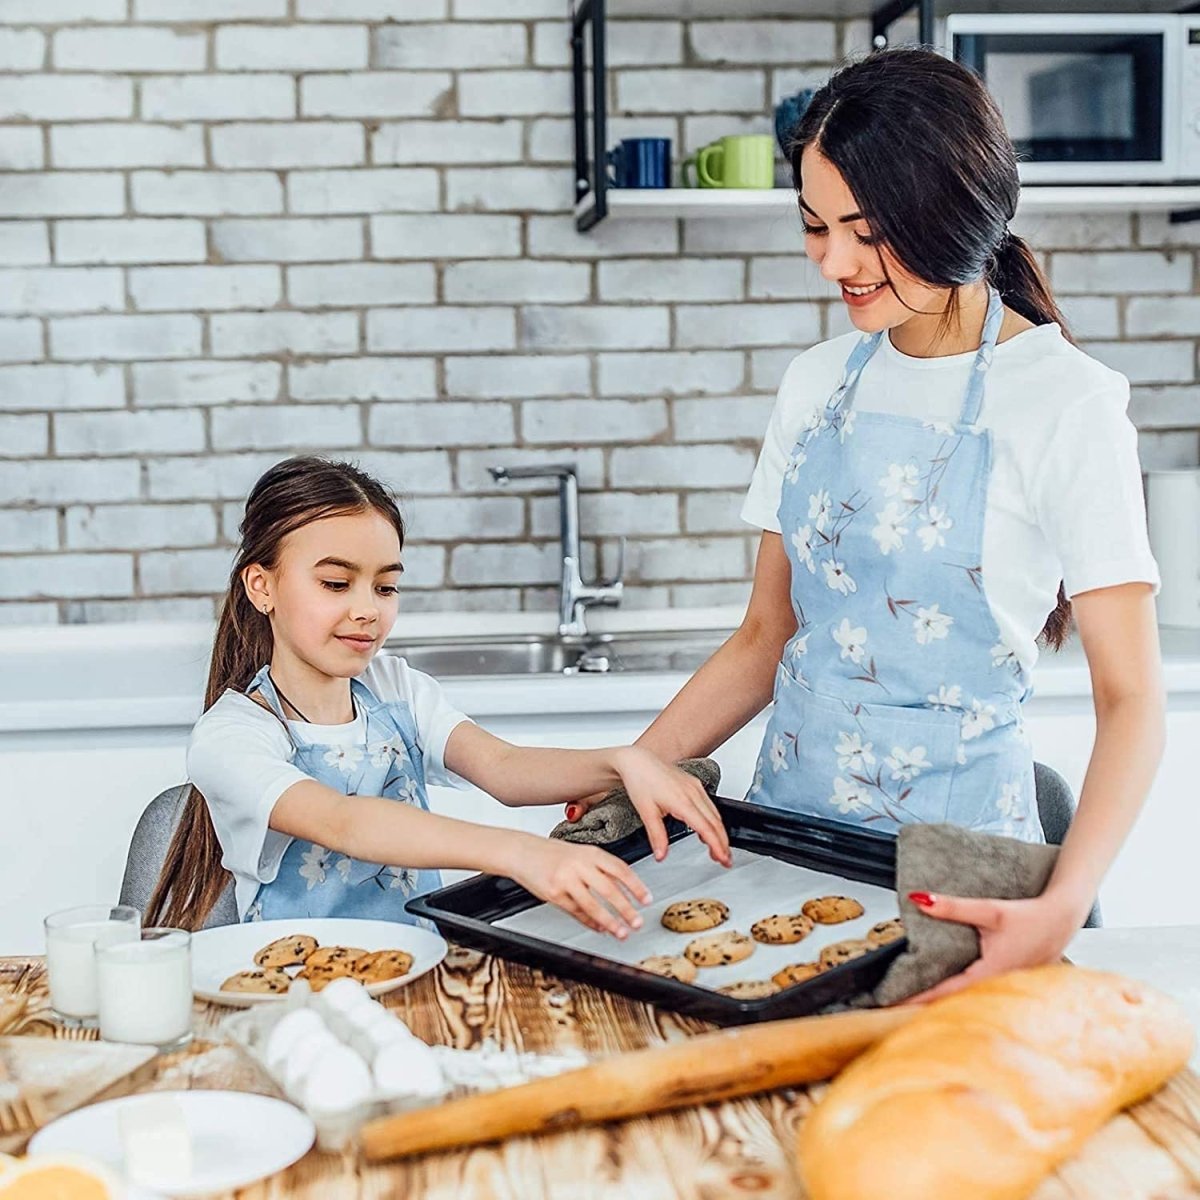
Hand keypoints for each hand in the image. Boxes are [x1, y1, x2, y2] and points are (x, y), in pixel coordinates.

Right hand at [504, 835, 651, 938]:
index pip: (620, 869)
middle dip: (626, 909)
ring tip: (621, 932)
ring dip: (609, 921)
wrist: (521, 851)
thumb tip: (622, 892)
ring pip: (593, 905)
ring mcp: (566, 879)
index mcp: (590, 852)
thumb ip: (600, 870)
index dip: (636, 886)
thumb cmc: (551, 853)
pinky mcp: (553, 894)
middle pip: (609, 889)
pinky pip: (576, 912)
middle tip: (637, 922)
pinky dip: (590, 922)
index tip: (647, 899)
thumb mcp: (580, 854)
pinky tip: (599, 928)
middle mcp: (579, 864)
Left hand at [610, 747, 731, 866]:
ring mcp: (695, 787)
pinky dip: (713, 820)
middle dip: (723, 843)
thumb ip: (657, 836)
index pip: (706, 828)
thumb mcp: (646, 812)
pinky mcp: (694, 784)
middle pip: (716, 822)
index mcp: (682, 801)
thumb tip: (661, 855)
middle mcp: (693, 792)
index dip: (717, 845)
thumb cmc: (640, 781)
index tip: (723, 858)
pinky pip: (710, 805)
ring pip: (715, 813)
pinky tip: (708, 831)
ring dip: (720, 833)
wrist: (637, 761)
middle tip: (726, 860)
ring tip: (719, 850)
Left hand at [902, 888, 1089, 1004]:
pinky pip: (982, 997)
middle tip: (894, 1010)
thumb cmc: (1031, 917)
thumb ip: (953, 907)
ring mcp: (1007, 990)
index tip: (892, 1005)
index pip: (946, 992)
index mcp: (991, 973)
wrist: (1063, 919)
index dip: (917, 999)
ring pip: (970, 1003)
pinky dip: (962, 999)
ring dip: (944, 1006)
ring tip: (913, 1010)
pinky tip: (948, 1001)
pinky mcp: (1011, 986)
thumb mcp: (989, 910)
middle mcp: (999, 987)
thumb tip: (919, 899)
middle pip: (956, 1004)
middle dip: (926, 1008)